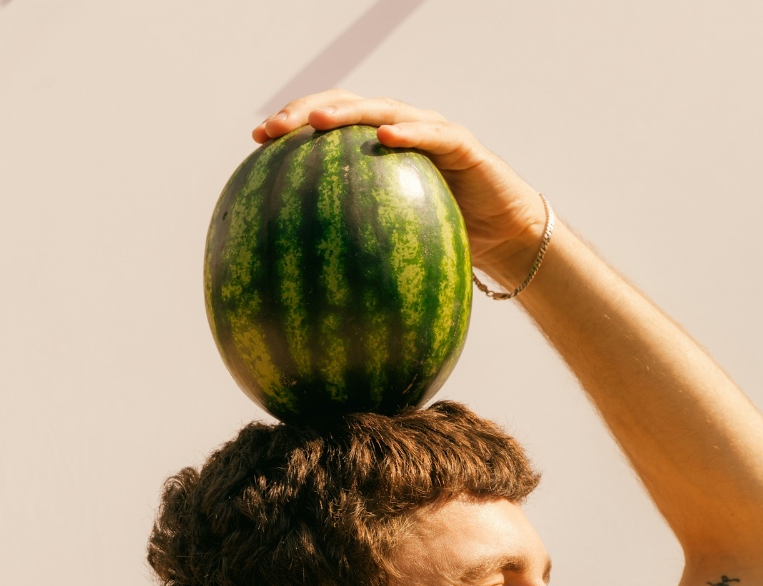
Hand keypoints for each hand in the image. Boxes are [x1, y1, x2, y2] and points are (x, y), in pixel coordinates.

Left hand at [253, 90, 546, 286]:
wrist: (506, 241)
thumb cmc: (446, 251)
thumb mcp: (395, 256)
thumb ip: (357, 260)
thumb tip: (307, 302)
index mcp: (375, 153)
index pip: (327, 129)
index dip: (292, 126)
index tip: (256, 140)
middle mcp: (399, 132)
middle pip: (345, 106)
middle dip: (306, 111)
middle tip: (274, 127)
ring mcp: (430, 132)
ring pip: (383, 108)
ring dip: (349, 112)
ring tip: (319, 121)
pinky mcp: (462, 144)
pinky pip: (433, 135)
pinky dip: (410, 132)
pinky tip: (386, 137)